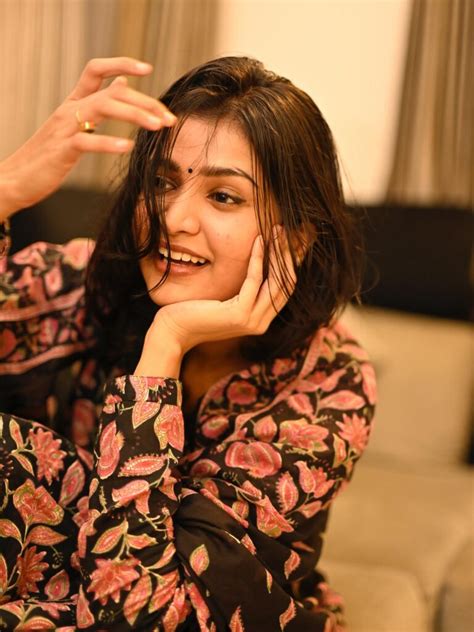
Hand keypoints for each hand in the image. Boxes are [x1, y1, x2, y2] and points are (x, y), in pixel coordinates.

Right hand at [0, 57, 175, 218]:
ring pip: (103, 108)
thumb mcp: (74, 125)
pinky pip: (87, 141)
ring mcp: (65, 128)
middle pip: (111, 92)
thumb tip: (122, 84)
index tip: (148, 69)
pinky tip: (128, 147)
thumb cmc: (48, 155)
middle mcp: (69, 109)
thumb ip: (97, 104)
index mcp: (73, 102)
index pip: (96, 70)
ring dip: (135, 115)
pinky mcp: (61, 150)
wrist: (16, 179)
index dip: (121, 64)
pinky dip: (109, 143)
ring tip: (158, 126)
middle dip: (145, 102)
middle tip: (169, 118)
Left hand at [135, 226, 297, 375]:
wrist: (173, 330)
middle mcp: (260, 323)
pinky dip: (257, 259)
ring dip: (277, 253)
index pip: (284, 289)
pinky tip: (257, 242)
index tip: (287, 240)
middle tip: (283, 230)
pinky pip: (254, 281)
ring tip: (274, 230)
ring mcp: (252, 321)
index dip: (288, 263)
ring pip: (276, 282)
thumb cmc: (194, 310)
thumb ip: (243, 290)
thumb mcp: (225, 300)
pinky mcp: (239, 315)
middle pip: (286, 284)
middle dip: (287, 255)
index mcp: (260, 320)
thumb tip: (256, 264)